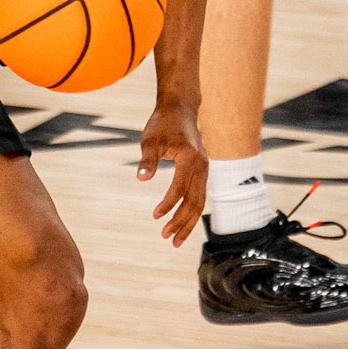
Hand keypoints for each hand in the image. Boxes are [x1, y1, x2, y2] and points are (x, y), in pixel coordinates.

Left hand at [137, 99, 207, 247]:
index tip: (155, 216)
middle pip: (195, 202)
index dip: (168, 205)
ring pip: (200, 202)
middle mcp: (202, 166)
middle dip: (182, 223)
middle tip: (167, 238)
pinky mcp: (202, 171)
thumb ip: (147, 160)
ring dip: (188, 222)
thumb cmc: (163, 124)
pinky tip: (182, 222)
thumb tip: (142, 178)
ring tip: (175, 239)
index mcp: (190, 159)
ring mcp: (205, 169)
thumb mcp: (150, 140)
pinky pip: (200, 195)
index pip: (180, 189)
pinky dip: (192, 211)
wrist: (180, 109)